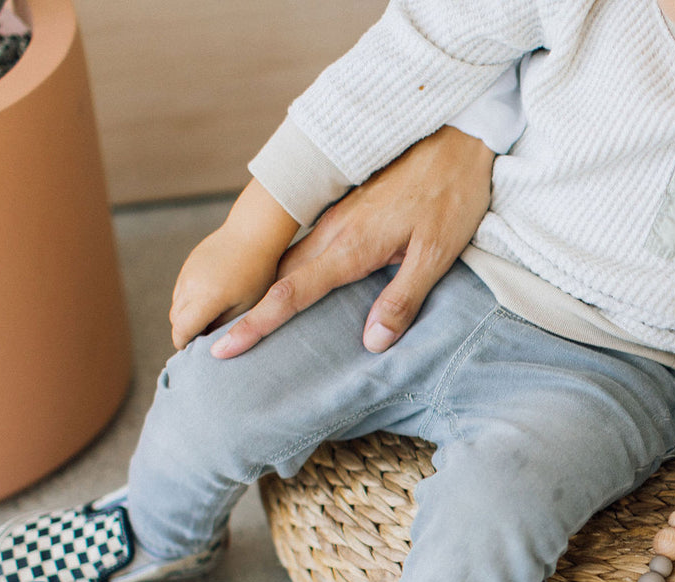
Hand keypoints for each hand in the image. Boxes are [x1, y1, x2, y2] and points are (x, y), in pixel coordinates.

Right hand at [170, 181, 297, 350]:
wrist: (254, 233)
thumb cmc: (259, 274)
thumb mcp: (247, 306)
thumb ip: (226, 325)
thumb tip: (211, 342)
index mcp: (204, 299)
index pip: (182, 330)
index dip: (184, 344)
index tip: (193, 351)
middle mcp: (189, 286)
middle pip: (176, 319)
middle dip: (185, 331)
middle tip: (202, 339)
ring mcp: (187, 272)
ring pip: (177, 303)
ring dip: (186, 315)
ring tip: (207, 321)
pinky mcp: (189, 263)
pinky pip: (182, 288)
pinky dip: (188, 300)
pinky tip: (209, 301)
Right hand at [209, 127, 496, 358]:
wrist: (456, 139)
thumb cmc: (452, 197)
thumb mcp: (437, 254)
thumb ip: (403, 300)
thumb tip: (371, 343)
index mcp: (352, 246)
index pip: (292, 294)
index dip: (258, 325)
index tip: (225, 349)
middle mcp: (334, 232)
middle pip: (278, 279)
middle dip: (249, 315)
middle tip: (219, 349)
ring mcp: (338, 219)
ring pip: (290, 262)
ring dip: (265, 293)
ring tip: (246, 326)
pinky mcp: (347, 211)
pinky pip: (308, 249)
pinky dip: (290, 273)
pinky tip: (291, 289)